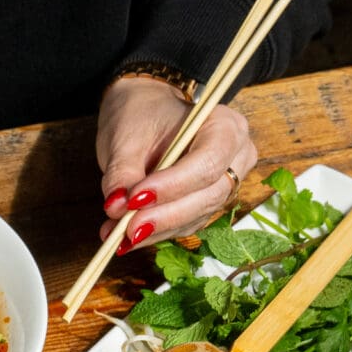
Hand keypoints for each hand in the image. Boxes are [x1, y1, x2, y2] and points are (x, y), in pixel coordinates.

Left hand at [96, 77, 256, 249]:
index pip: (208, 163)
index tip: (135, 198)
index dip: (173, 186)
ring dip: (155, 230)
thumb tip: (116, 207)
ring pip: (194, 217)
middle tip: (126, 228)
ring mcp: (224, 185)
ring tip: (116, 236)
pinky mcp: (206, 206)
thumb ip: (123, 172)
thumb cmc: (142, 113)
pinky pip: (184, 225)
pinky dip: (154, 233)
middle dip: (164, 215)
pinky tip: (124, 238)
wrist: (144, 114)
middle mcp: (235, 159)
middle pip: (207, 196)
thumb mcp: (127, 136)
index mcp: (226, 127)